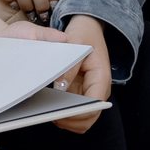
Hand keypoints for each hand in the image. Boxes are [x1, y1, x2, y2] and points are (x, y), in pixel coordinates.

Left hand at [49, 15, 112, 134]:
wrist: (87, 29)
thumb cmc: (83, 34)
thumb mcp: (74, 43)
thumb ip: (68, 67)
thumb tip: (59, 88)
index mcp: (101, 77)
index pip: (95, 104)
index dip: (78, 113)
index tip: (60, 113)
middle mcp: (98, 89)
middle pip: (89, 117)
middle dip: (71, 120)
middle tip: (50, 115)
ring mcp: (89, 92)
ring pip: (82, 119)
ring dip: (67, 120)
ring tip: (48, 112)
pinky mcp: (81, 93)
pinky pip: (75, 112)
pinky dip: (64, 114)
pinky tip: (51, 107)